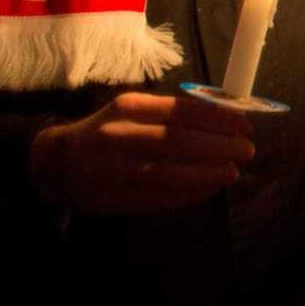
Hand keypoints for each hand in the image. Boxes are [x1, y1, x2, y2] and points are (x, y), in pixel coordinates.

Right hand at [30, 92, 254, 214]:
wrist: (58, 162)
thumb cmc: (110, 130)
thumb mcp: (134, 110)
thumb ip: (174, 113)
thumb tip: (227, 118)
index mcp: (128, 107)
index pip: (180, 111)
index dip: (216, 119)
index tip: (244, 125)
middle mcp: (118, 135)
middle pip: (176, 141)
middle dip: (218, 147)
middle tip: (246, 150)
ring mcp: (112, 169)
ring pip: (167, 172)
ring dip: (206, 173)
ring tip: (232, 172)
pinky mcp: (110, 198)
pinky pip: (156, 198)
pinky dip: (187, 194)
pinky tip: (208, 189)